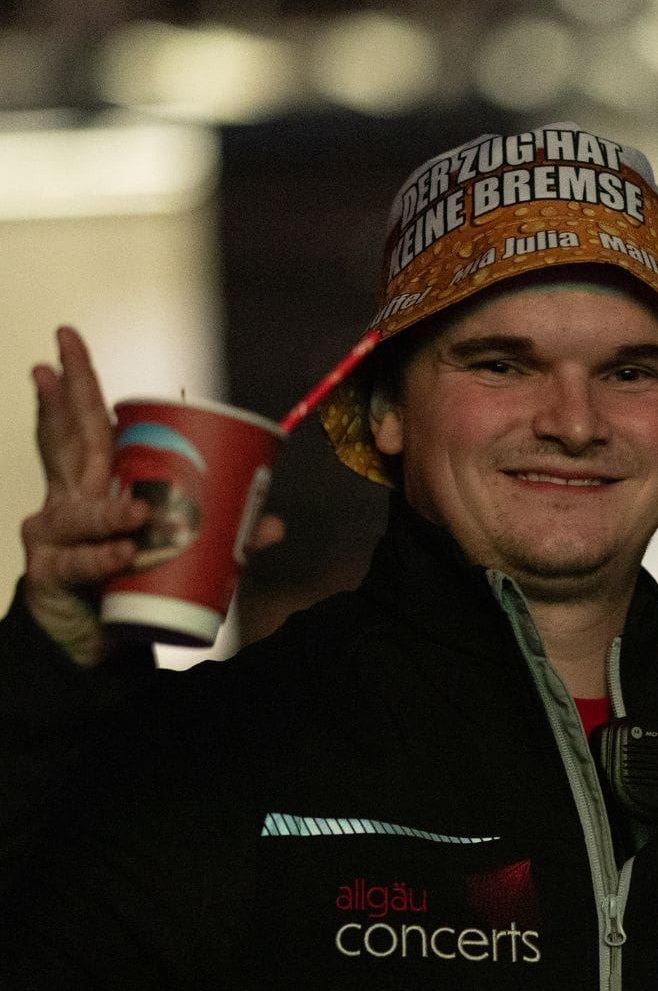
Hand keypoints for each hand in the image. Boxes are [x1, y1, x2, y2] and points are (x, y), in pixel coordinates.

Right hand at [22, 328, 283, 667]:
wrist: (99, 643)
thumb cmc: (131, 584)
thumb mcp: (178, 553)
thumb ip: (225, 538)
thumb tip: (275, 523)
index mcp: (94, 485)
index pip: (82, 429)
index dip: (74, 389)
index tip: (64, 346)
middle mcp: (66, 501)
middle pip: (62, 444)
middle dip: (59, 401)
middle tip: (49, 364)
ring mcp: (53, 536)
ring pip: (77, 512)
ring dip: (109, 512)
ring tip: (139, 514)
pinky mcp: (51, 575)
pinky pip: (80, 563)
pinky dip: (104, 559)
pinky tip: (123, 556)